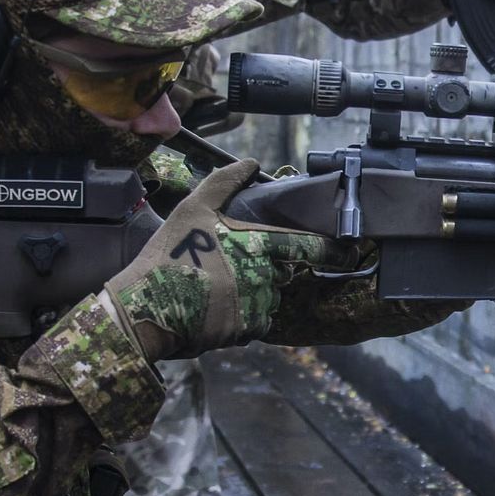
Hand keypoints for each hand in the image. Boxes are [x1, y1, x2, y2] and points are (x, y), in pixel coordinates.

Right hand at [104, 159, 359, 360]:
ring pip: (265, 297)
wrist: (144, 309)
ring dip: (249, 293)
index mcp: (258, 247)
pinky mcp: (243, 332)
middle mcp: (265, 278)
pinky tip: (211, 307)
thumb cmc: (168, 256)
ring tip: (212, 286)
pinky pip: (251, 322)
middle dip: (262, 269)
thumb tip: (250, 164)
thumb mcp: (193, 208)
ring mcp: (256, 307)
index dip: (332, 249)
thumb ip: (224, 183)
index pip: (309, 247)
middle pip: (280, 272)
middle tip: (226, 266)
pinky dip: (238, 316)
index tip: (349, 250)